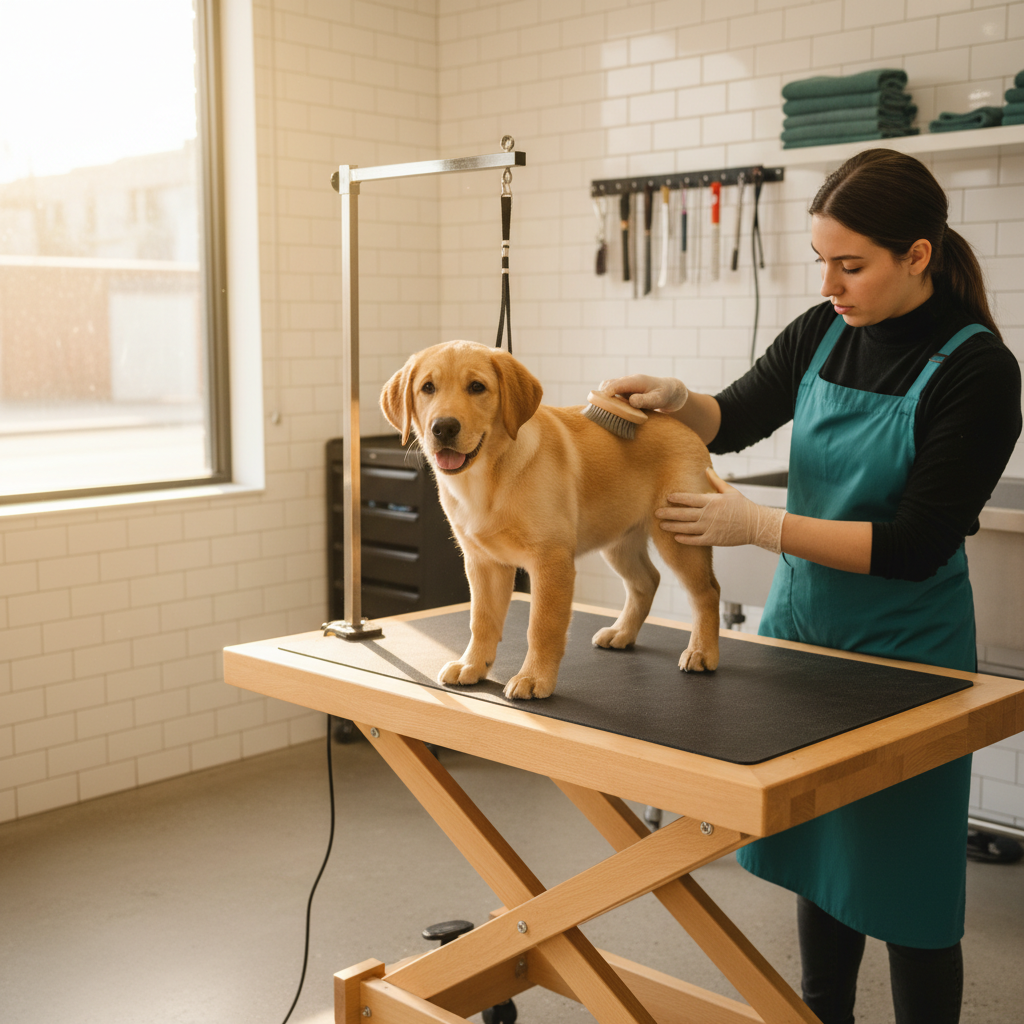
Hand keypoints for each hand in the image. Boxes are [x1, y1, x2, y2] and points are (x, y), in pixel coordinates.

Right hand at [596, 373, 688, 412]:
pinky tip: (610, 410)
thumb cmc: (664, 395)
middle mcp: (628, 381)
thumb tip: (631, 401)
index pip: (617, 384)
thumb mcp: (658, 399)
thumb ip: (645, 400)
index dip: (607, 392)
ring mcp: (626, 386)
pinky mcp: (625, 391)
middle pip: (609, 384)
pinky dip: (608, 400)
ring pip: (608, 388)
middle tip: (599, 408)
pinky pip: (612, 393)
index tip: (600, 401)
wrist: (669, 391)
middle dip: (601, 394)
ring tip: (603, 411)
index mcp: (636, 380)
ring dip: (604, 397)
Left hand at [656, 467, 785, 552]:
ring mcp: (710, 528)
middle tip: (656, 512)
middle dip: (669, 513)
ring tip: (661, 525)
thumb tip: (706, 468)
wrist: (755, 525)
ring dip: (672, 527)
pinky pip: (695, 540)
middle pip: (684, 514)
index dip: (677, 498)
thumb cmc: (742, 507)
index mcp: (712, 501)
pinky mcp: (713, 539)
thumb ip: (716, 481)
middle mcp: (708, 515)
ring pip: (686, 528)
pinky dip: (685, 539)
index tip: (667, 497)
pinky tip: (676, 537)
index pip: (690, 499)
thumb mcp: (730, 491)